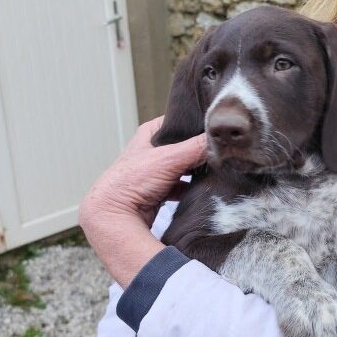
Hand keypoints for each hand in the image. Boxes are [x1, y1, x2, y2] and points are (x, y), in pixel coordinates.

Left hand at [78, 116, 206, 285]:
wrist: (114, 216)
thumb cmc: (131, 182)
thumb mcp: (168, 158)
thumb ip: (197, 147)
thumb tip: (222, 142)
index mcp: (147, 136)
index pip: (174, 121)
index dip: (191, 122)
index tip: (211, 126)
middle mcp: (150, 153)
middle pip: (181, 145)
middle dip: (196, 149)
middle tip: (216, 149)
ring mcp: (154, 174)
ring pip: (182, 167)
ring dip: (194, 170)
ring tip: (213, 169)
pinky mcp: (158, 193)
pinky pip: (181, 187)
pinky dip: (190, 188)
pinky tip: (201, 190)